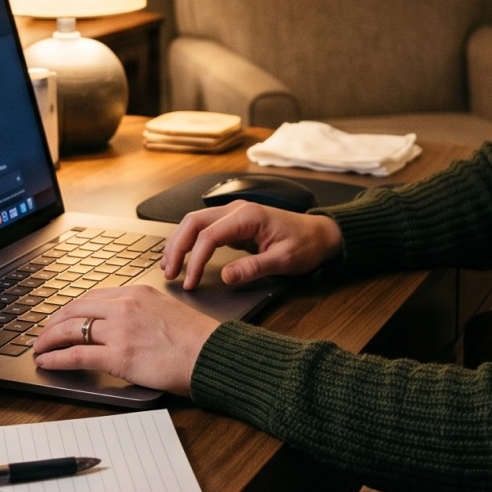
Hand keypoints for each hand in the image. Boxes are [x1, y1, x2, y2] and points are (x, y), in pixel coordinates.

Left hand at [32, 285, 219, 395]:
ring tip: (38, 348)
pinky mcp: (118, 355)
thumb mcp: (167, 310)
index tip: (63, 318)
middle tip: (43, 333)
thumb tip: (125, 324)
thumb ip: (142, 311)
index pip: (93, 296)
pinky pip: (76, 354)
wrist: (210, 354)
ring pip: (71, 329)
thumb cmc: (196, 338)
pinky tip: (46, 362)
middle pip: (75, 309)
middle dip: (53, 322)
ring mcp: (120, 330)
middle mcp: (125, 306)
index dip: (71, 309)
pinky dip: (56, 358)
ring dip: (48, 339)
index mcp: (137, 293)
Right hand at [162, 202, 342, 289]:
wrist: (321, 234)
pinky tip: (182, 257)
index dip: (195, 260)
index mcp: (248, 216)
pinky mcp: (235, 223)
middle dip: (177, 247)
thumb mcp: (283, 261)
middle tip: (170, 274)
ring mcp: (235, 214)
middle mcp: (237, 209)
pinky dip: (189, 242)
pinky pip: (205, 228)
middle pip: (194, 222)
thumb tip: (225, 277)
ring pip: (195, 222)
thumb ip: (253, 268)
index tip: (190, 282)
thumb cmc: (306, 245)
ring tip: (170, 268)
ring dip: (179, 243)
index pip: (209, 236)